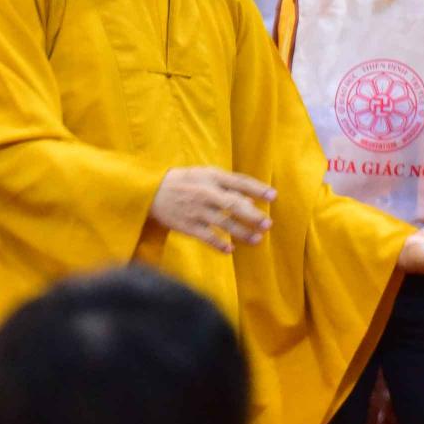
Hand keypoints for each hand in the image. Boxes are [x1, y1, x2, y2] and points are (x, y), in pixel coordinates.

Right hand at [151, 167, 274, 254]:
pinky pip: (207, 237)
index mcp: (210, 176)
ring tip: (257, 239)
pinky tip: (230, 250)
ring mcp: (196, 210)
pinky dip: (219, 244)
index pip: (238, 181)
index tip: (273, 196)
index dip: (257, 189)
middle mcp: (204, 192)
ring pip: (223, 223)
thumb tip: (248, 197)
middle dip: (252, 215)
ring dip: (242, 232)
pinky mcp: (187, 226)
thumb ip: (225, 183)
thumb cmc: (184, 182)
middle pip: (233, 204)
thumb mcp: (202, 174)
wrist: (150, 192)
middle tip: (268, 223)